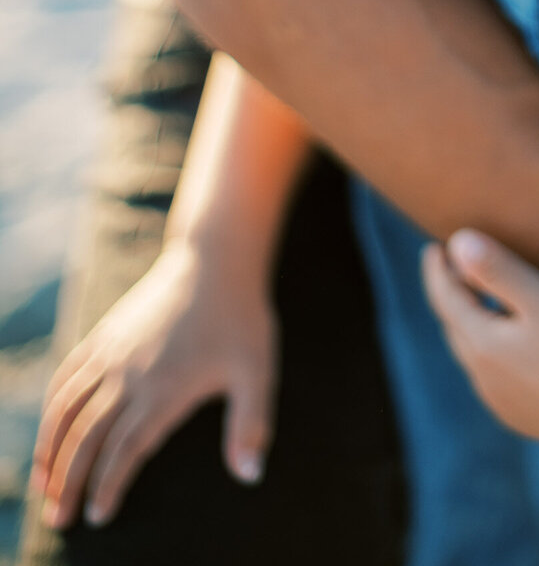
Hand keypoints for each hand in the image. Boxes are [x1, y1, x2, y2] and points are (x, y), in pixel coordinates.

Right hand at [31, 240, 278, 528]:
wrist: (215, 258)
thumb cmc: (241, 316)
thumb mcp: (257, 370)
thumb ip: (251, 424)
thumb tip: (250, 475)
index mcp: (165, 390)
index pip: (126, 450)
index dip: (109, 485)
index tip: (97, 516)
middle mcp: (129, 375)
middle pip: (87, 438)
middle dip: (69, 482)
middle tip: (59, 518)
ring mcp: (112, 353)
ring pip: (67, 409)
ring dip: (50, 449)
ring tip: (43, 484)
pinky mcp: (105, 333)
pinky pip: (67, 376)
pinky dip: (52, 408)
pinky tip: (50, 428)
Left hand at [422, 229, 538, 448]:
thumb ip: (497, 268)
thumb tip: (457, 240)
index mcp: (482, 347)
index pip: (446, 300)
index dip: (438, 270)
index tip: (433, 247)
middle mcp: (485, 381)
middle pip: (456, 329)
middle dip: (452, 297)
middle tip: (454, 269)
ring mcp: (505, 405)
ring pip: (475, 358)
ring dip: (472, 326)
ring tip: (481, 302)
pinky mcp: (527, 420)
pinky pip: (497, 380)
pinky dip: (494, 354)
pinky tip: (513, 347)